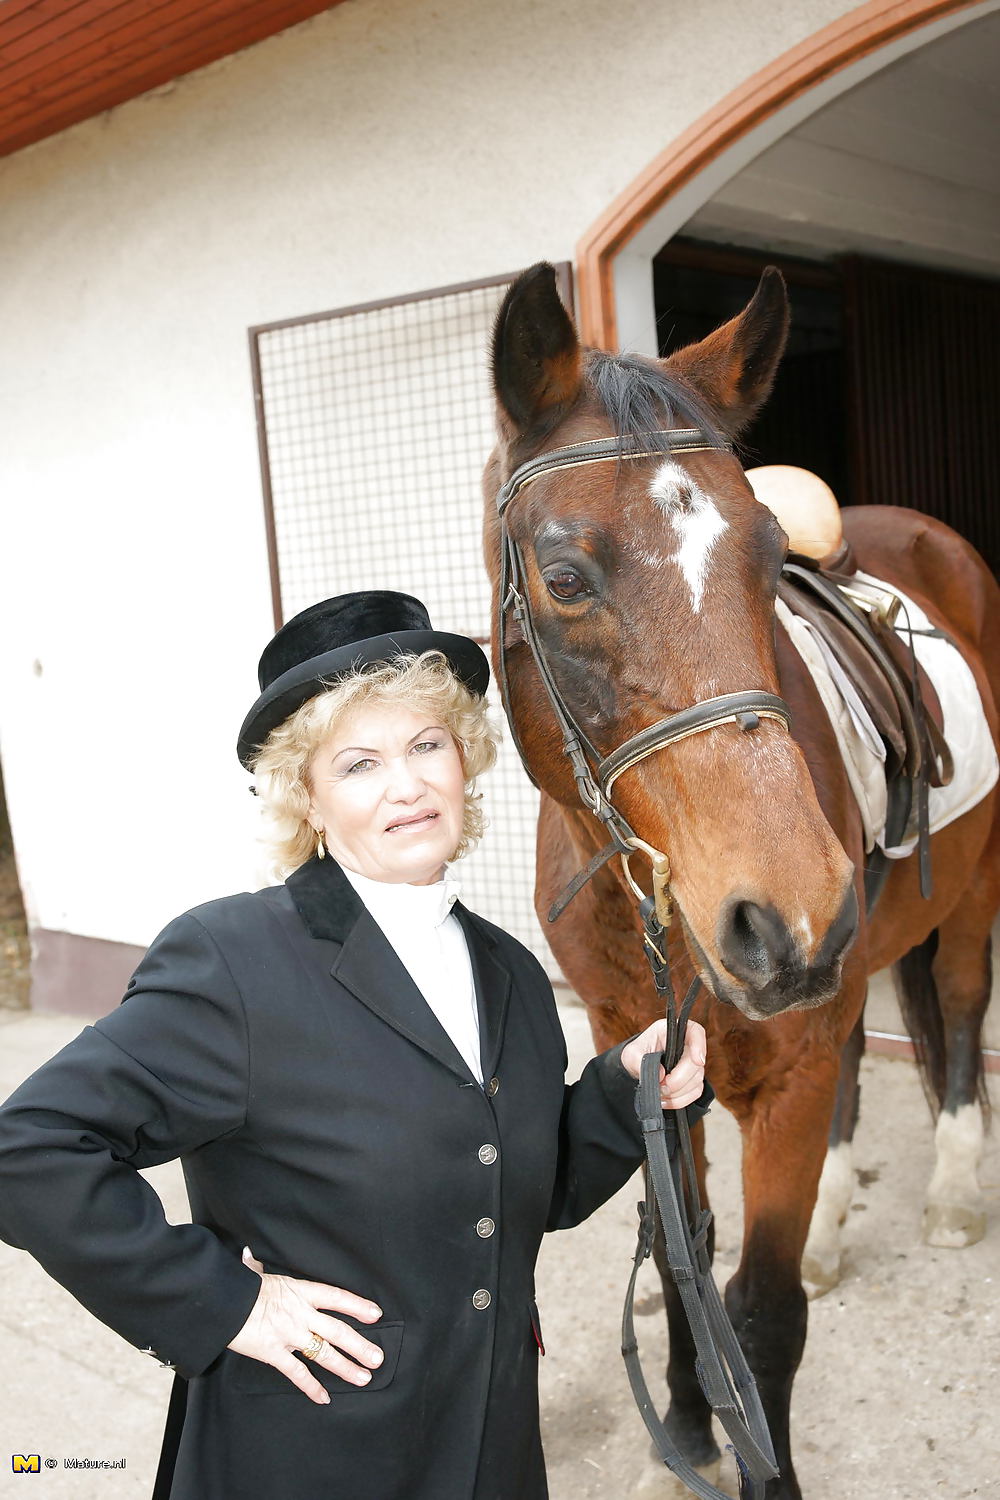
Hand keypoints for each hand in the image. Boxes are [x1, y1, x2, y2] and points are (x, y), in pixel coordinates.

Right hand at [227, 1248, 383, 1404]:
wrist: (221, 1302)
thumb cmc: (238, 1286)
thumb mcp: (256, 1274)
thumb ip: (258, 1267)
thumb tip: (249, 1255)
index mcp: (300, 1291)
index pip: (336, 1297)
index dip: (357, 1306)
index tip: (375, 1314)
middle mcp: (300, 1314)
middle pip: (337, 1331)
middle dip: (360, 1346)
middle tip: (377, 1358)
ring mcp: (289, 1335)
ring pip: (324, 1354)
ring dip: (345, 1367)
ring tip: (363, 1378)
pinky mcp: (274, 1353)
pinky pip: (297, 1373)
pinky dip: (311, 1387)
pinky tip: (324, 1398)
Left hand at [619, 1019, 706, 1109]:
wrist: (636, 1066)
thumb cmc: (636, 1053)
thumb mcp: (631, 1054)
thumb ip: (641, 1062)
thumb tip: (660, 1075)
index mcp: (672, 1031)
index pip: (695, 1032)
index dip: (700, 1045)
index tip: (698, 1061)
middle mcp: (686, 1045)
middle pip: (696, 1064)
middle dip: (679, 1080)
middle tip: (662, 1086)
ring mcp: (692, 1064)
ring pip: (696, 1081)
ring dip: (677, 1092)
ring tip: (659, 1093)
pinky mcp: (692, 1080)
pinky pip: (694, 1093)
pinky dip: (679, 1100)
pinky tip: (665, 1100)